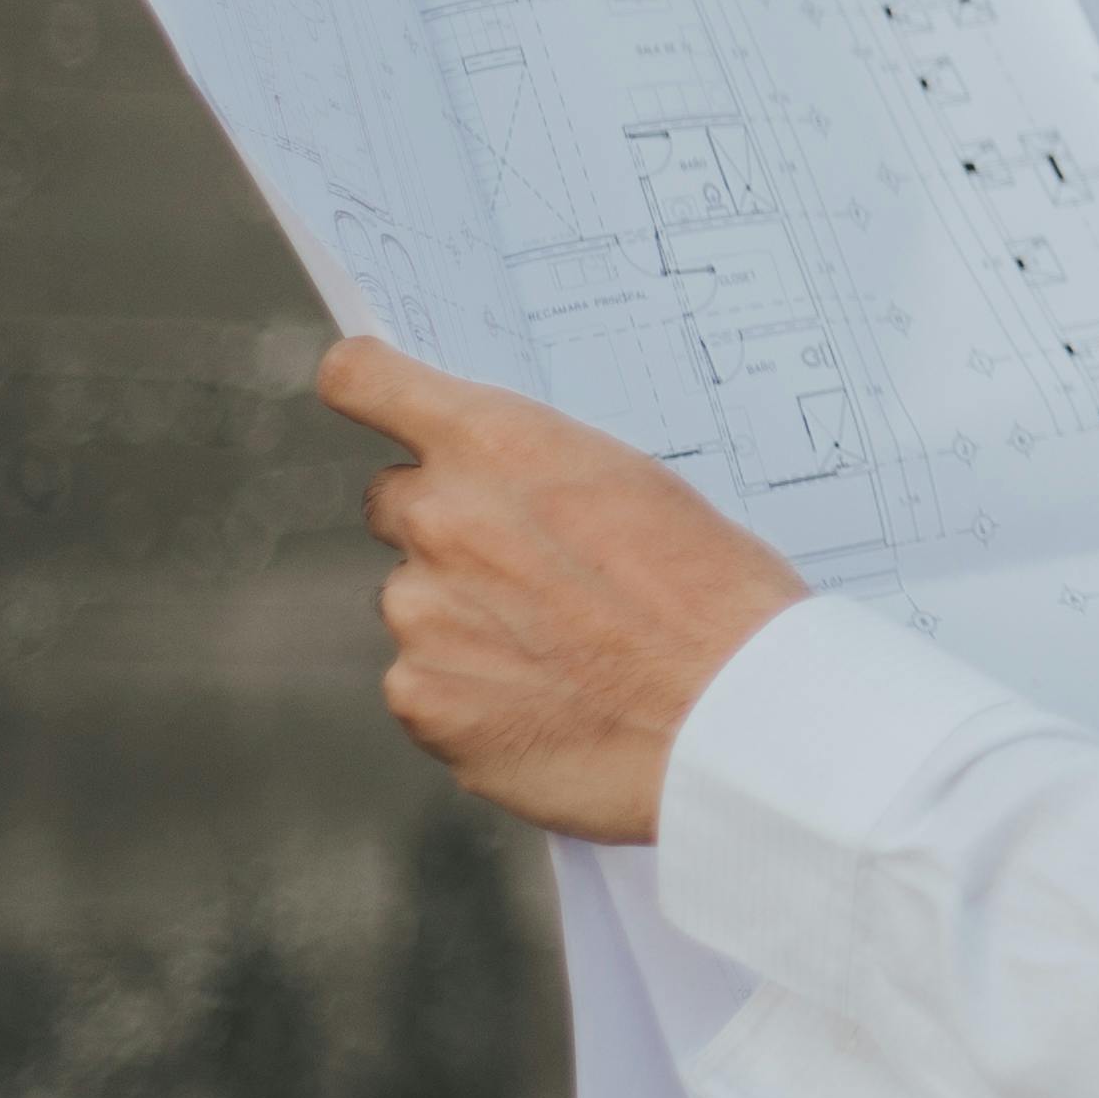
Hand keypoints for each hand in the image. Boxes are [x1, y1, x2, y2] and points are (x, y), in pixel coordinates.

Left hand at [320, 336, 806, 844]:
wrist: (736, 718)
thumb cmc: (716, 596)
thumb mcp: (641, 489)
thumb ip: (539, 475)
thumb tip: (501, 488)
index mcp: (497, 444)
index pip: (362, 378)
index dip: (369, 386)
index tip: (376, 396)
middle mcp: (439, 519)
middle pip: (395, 502)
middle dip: (448, 525)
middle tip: (532, 567)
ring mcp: (420, 615)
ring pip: (416, 602)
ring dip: (464, 618)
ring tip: (563, 653)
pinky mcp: (421, 700)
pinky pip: (425, 683)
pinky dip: (471, 694)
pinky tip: (547, 705)